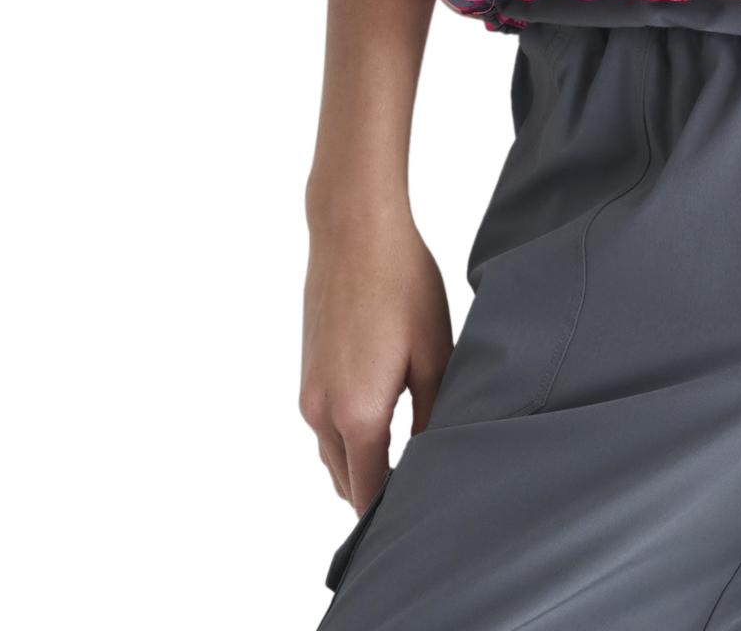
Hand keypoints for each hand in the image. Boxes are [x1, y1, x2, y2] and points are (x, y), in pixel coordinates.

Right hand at [300, 199, 452, 509]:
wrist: (354, 231)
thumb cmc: (403, 284)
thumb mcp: (434, 351)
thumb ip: (434, 413)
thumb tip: (434, 457)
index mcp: (356, 413)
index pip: (368, 492)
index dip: (393, 510)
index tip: (425, 509)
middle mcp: (321, 412)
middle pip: (346, 481)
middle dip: (377, 491)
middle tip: (423, 484)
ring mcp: (308, 392)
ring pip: (332, 455)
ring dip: (362, 462)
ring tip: (409, 450)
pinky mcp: (306, 371)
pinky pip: (324, 425)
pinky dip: (348, 434)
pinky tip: (384, 410)